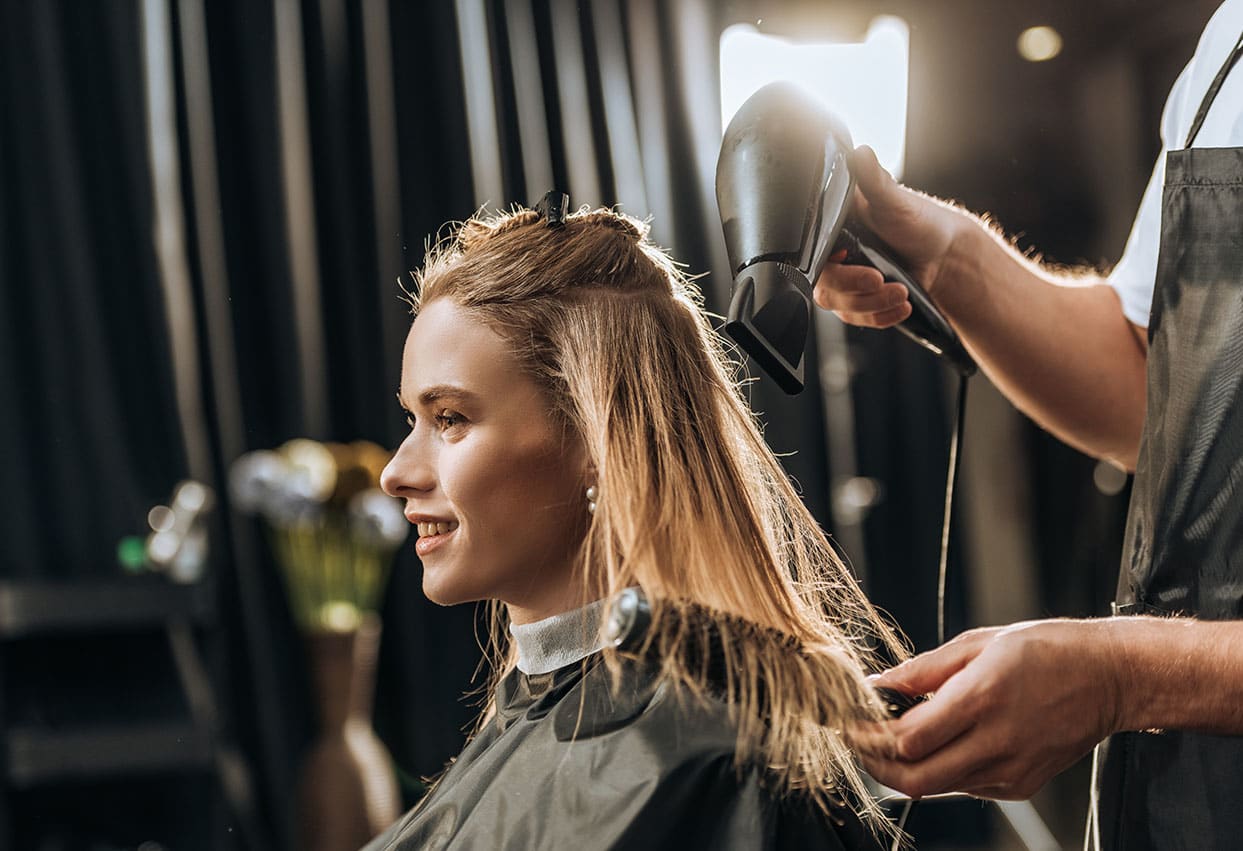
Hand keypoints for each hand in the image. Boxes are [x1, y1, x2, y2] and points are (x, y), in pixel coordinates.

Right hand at [813, 146, 967, 327]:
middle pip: (824, 287)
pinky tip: (900, 305)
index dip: (828, 265)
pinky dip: (881, 317)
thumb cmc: (917, 220)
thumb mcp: (893, 198)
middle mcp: (833, 255)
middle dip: (855, 290)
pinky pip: (859, 319)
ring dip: (873, 305)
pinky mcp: (860, 300)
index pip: (809, 255)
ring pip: (841, 307)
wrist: (944, 252)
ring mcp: (846, 280)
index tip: (847, 260)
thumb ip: (873, 180)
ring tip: (900, 292)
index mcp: (832, 228)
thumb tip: (860, 153)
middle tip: (880, 280)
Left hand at [848, 619, 1124, 799]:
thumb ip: (924, 670)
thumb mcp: (979, 644)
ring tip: (893, 740)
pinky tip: (940, 744)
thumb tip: (880, 684)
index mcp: (982, 699)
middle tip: (860, 745)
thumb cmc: (1047, 650)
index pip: (908, 740)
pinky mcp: (1020, 785)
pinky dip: (942, 770)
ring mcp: (1010, 769)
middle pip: (915, 779)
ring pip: (937, 787)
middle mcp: (996, 741)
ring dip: (906, 769)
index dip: (871, 737)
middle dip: (877, 767)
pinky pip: (965, 786)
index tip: (853, 723)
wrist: (1110, 678)